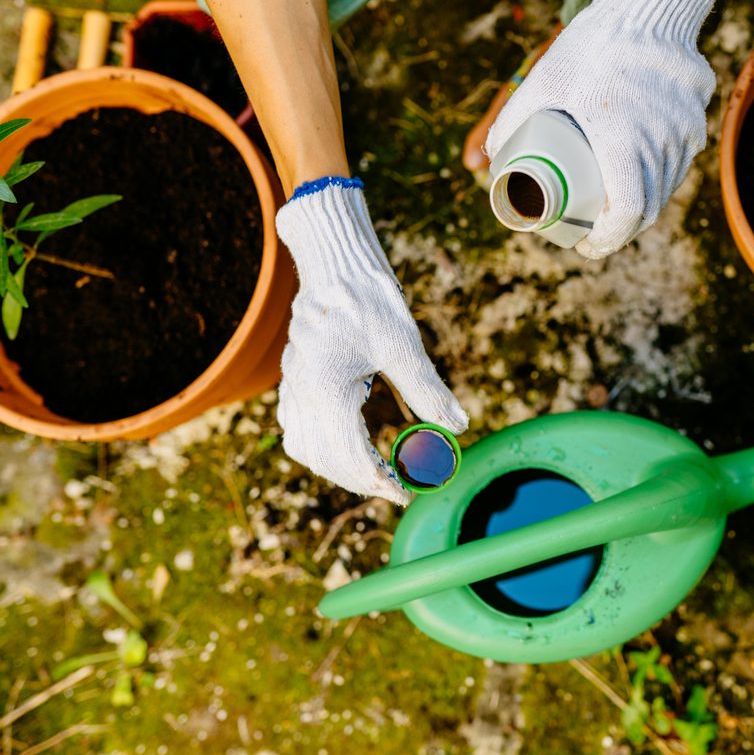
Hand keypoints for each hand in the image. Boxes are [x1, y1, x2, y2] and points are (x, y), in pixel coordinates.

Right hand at [274, 178, 467, 503]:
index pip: (349, 458)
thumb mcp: (404, 344)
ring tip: (375, 472)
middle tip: (398, 487)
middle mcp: (303, 393)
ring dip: (337, 467)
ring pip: (304, 447)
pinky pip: (297, 425)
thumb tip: (458, 427)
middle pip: (324, 460)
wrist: (334, 260)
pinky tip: (348, 443)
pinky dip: (321, 445)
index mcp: (327, 391)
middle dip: (360, 481)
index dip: (379, 484)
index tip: (408, 494)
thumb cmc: (369, 297)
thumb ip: (428, 390)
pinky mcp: (295, 375)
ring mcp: (293, 384)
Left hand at [485, 0, 718, 258]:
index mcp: (626, 143)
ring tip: (612, 206)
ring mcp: (685, 134)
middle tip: (593, 232)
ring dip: (640, 206)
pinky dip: (658, 178)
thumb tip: (489, 160)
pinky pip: (679, 164)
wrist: (648, 9)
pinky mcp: (696, 122)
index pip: (625, 215)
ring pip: (666, 190)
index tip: (586, 246)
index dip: (605, 241)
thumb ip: (512, 119)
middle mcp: (662, 145)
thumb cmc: (593, 45)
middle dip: (619, 231)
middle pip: (647, 211)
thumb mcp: (544, 80)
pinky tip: (638, 174)